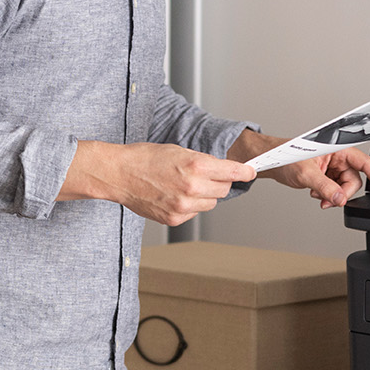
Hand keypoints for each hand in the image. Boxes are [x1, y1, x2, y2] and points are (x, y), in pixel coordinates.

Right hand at [58, 141, 258, 225]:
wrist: (119, 174)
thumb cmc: (144, 158)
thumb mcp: (178, 150)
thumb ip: (203, 161)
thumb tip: (222, 169)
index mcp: (196, 166)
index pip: (233, 172)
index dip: (244, 172)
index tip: (250, 173)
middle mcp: (192, 187)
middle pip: (224, 190)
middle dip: (219, 182)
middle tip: (205, 176)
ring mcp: (183, 206)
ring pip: (210, 204)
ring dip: (204, 196)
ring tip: (184, 185)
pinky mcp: (174, 218)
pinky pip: (194, 213)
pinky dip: (190, 205)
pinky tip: (174, 195)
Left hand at [226, 129, 369, 209]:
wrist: (269, 162)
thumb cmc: (284, 157)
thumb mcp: (306, 173)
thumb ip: (325, 187)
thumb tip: (340, 199)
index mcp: (337, 148)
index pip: (364, 162)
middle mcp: (337, 157)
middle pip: (354, 180)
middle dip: (343, 193)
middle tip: (329, 200)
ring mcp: (331, 167)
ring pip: (344, 187)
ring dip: (333, 195)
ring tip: (317, 196)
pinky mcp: (326, 175)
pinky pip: (335, 189)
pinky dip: (327, 195)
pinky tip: (315, 194)